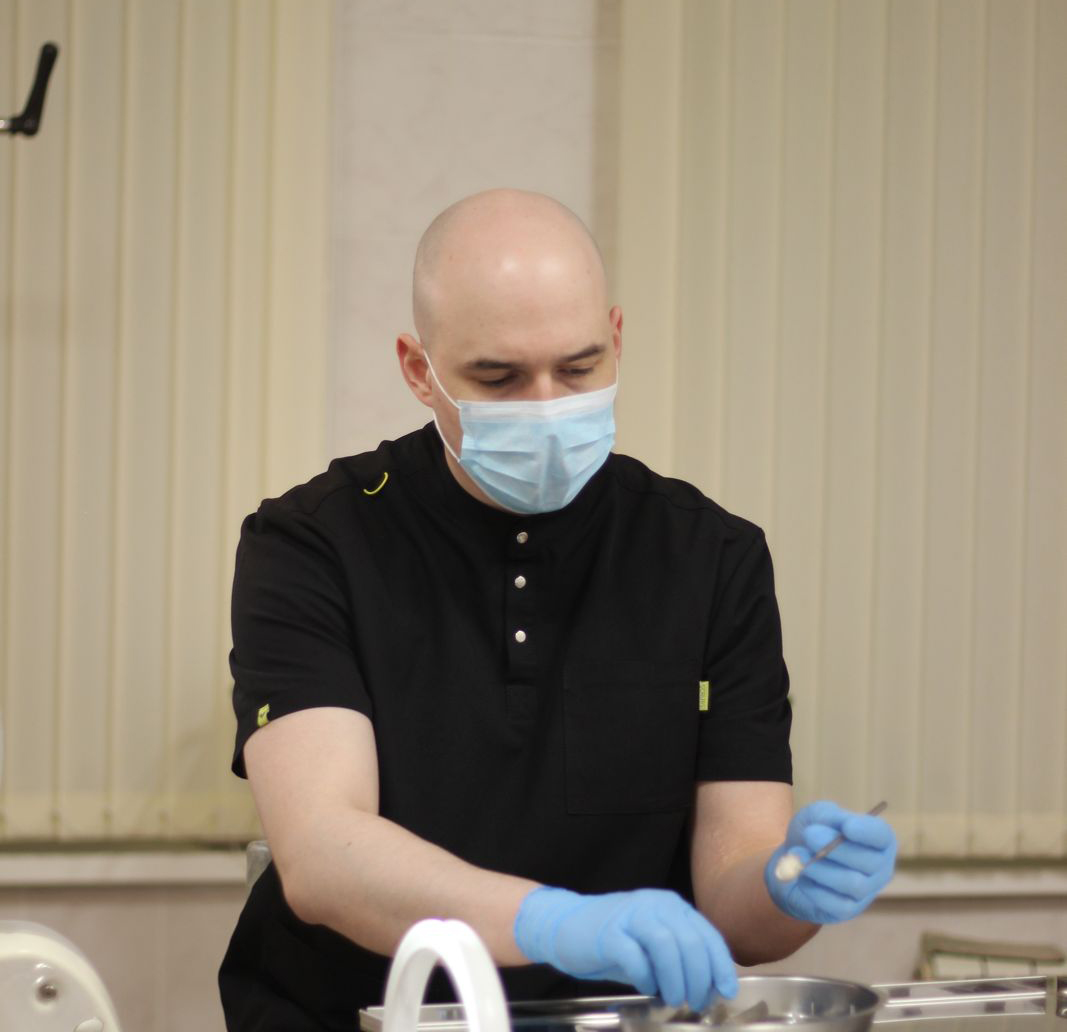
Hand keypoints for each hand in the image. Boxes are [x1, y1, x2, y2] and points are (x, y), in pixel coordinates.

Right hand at [513, 886, 736, 1009]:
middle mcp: (653, 904)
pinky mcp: (608, 933)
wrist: (566, 926)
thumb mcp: (653, 946)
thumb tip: (711, 987)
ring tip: (673, 998)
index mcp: (670, 905)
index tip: (725, 991)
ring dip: (675, 979)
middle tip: (695, 1002)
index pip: (706, 933)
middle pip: (690, 941)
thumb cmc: (615, 941)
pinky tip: (645, 987)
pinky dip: (645, 977)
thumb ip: (680, 958)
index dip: (720, 965)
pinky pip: (635, 956)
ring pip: (667, 945)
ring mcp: (630, 916)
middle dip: (699, 979)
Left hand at [764, 801, 895, 923]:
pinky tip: (801, 875)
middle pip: (868, 861)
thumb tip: (840, 829)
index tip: (846, 826)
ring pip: (852, 883)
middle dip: (835, 848)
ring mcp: (866, 891)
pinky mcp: (848, 910)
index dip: (866, 832)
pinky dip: (814, 888)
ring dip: (821, 868)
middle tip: (809, 835)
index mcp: (877, 839)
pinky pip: (836, 904)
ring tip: (798, 855)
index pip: (882, 835)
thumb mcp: (819, 814)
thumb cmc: (814, 832)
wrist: (794, 858)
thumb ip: (831, 817)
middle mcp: (879, 867)